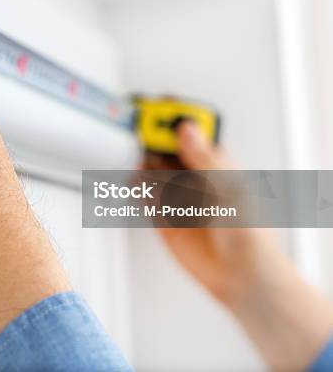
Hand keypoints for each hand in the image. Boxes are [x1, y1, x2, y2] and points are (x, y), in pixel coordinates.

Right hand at [144, 122, 332, 369]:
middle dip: (149, 136)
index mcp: (213, 162)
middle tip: (135, 129)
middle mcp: (193, 176)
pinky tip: (134, 183)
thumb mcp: (228, 188)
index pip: (189, 130)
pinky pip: (143, 196)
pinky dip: (135, 188)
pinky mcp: (163, 216)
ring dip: (140, 160)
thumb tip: (187, 128)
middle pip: (165, 146)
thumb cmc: (249, 233)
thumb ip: (203, 158)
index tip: (156, 104)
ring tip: (131, 154)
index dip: (173, 115)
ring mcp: (177, 196)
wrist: (240, 276)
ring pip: (150, 169)